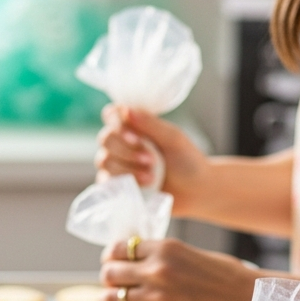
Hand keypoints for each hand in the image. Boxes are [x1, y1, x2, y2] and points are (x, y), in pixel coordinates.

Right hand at [95, 105, 209, 216]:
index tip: (135, 136)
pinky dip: (125, 181)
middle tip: (151, 160)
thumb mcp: (173, 138)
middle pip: (105, 139)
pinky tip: (144, 183)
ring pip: (104, 161)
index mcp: (135, 126)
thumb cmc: (187, 160)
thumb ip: (150, 123)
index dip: (116, 123)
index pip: (111, 115)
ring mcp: (117, 165)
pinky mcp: (116, 186)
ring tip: (152, 175)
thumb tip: (126, 110)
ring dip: (127, 167)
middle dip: (126, 150)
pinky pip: (106, 181)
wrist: (195, 190)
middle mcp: (122, 143)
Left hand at [99, 239, 257, 300]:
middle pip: (110, 273)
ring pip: (110, 299)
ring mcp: (158, 297)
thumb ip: (163, 257)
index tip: (113, 264)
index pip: (119, 249)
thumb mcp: (191, 255)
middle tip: (112, 286)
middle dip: (107, 280)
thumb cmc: (226, 278)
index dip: (111, 258)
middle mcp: (158, 270)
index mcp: (165, 248)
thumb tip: (136, 263)